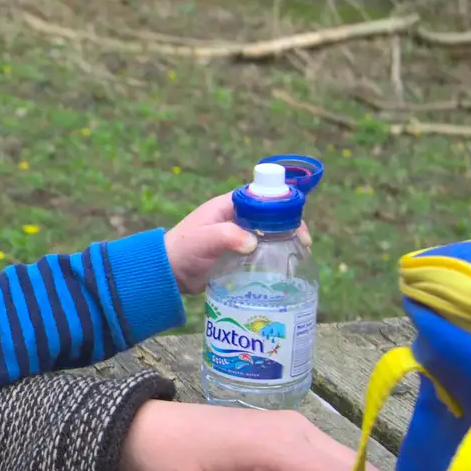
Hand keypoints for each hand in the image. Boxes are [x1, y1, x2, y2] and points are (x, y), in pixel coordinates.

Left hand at [164, 193, 312, 293]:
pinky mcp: (238, 254)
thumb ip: (226, 236)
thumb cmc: (182, 250)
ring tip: (296, 260)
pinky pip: (262, 252)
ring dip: (283, 245)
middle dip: (290, 228)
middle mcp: (238, 217)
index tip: (295, 226)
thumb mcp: (204, 240)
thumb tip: (252, 242)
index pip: (265, 197)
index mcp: (230, 205)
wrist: (167, 272)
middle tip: (302, 246)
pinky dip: (273, 258)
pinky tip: (282, 271)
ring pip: (270, 235)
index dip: (284, 207)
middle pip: (273, 216)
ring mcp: (239, 235)